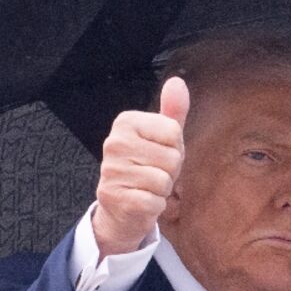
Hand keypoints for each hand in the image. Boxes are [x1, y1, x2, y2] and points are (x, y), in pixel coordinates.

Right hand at [92, 76, 188, 257]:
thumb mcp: (161, 138)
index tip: (157, 155)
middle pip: (172, 157)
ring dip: (162, 190)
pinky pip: (156, 201)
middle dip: (170, 172)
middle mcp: (114, 143)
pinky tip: (142, 202)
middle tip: (151, 174)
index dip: (174, 148)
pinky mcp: (116, 197)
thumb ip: (172, 112)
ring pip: (164, 180)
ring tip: (146, 188)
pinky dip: (155, 207)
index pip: (174, 131)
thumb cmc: (145, 169)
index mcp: (125, 122)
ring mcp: (112, 170)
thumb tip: (178, 82)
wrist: (121, 209)